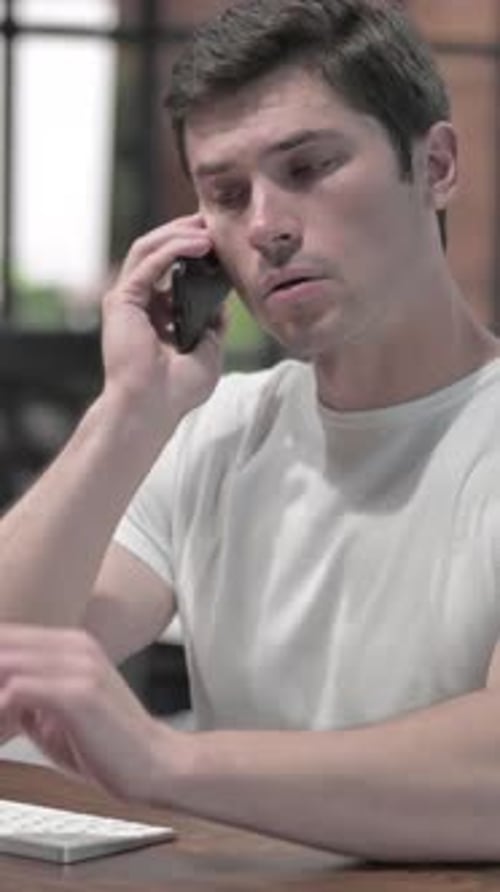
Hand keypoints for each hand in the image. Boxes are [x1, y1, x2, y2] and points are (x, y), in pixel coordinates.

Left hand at [0, 625, 172, 801]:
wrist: (156, 764)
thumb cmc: (109, 744)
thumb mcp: (59, 713)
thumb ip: (26, 699)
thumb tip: (0, 697)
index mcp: (73, 643)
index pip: (8, 635)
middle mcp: (77, 645)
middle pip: (3, 644)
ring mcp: (80, 666)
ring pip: (4, 663)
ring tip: (0, 723)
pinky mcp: (80, 693)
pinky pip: (17, 690)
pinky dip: (1, 710)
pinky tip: (4, 730)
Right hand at [102, 213, 225, 437]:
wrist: (154, 407)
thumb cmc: (177, 390)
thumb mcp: (209, 350)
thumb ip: (213, 323)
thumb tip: (223, 298)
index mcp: (156, 313)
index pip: (171, 267)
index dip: (192, 248)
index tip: (220, 240)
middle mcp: (139, 303)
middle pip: (158, 251)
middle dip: (185, 231)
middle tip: (213, 221)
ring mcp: (127, 300)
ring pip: (148, 249)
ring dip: (179, 234)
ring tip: (208, 229)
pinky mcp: (122, 300)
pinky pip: (147, 262)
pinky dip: (173, 248)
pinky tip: (199, 244)